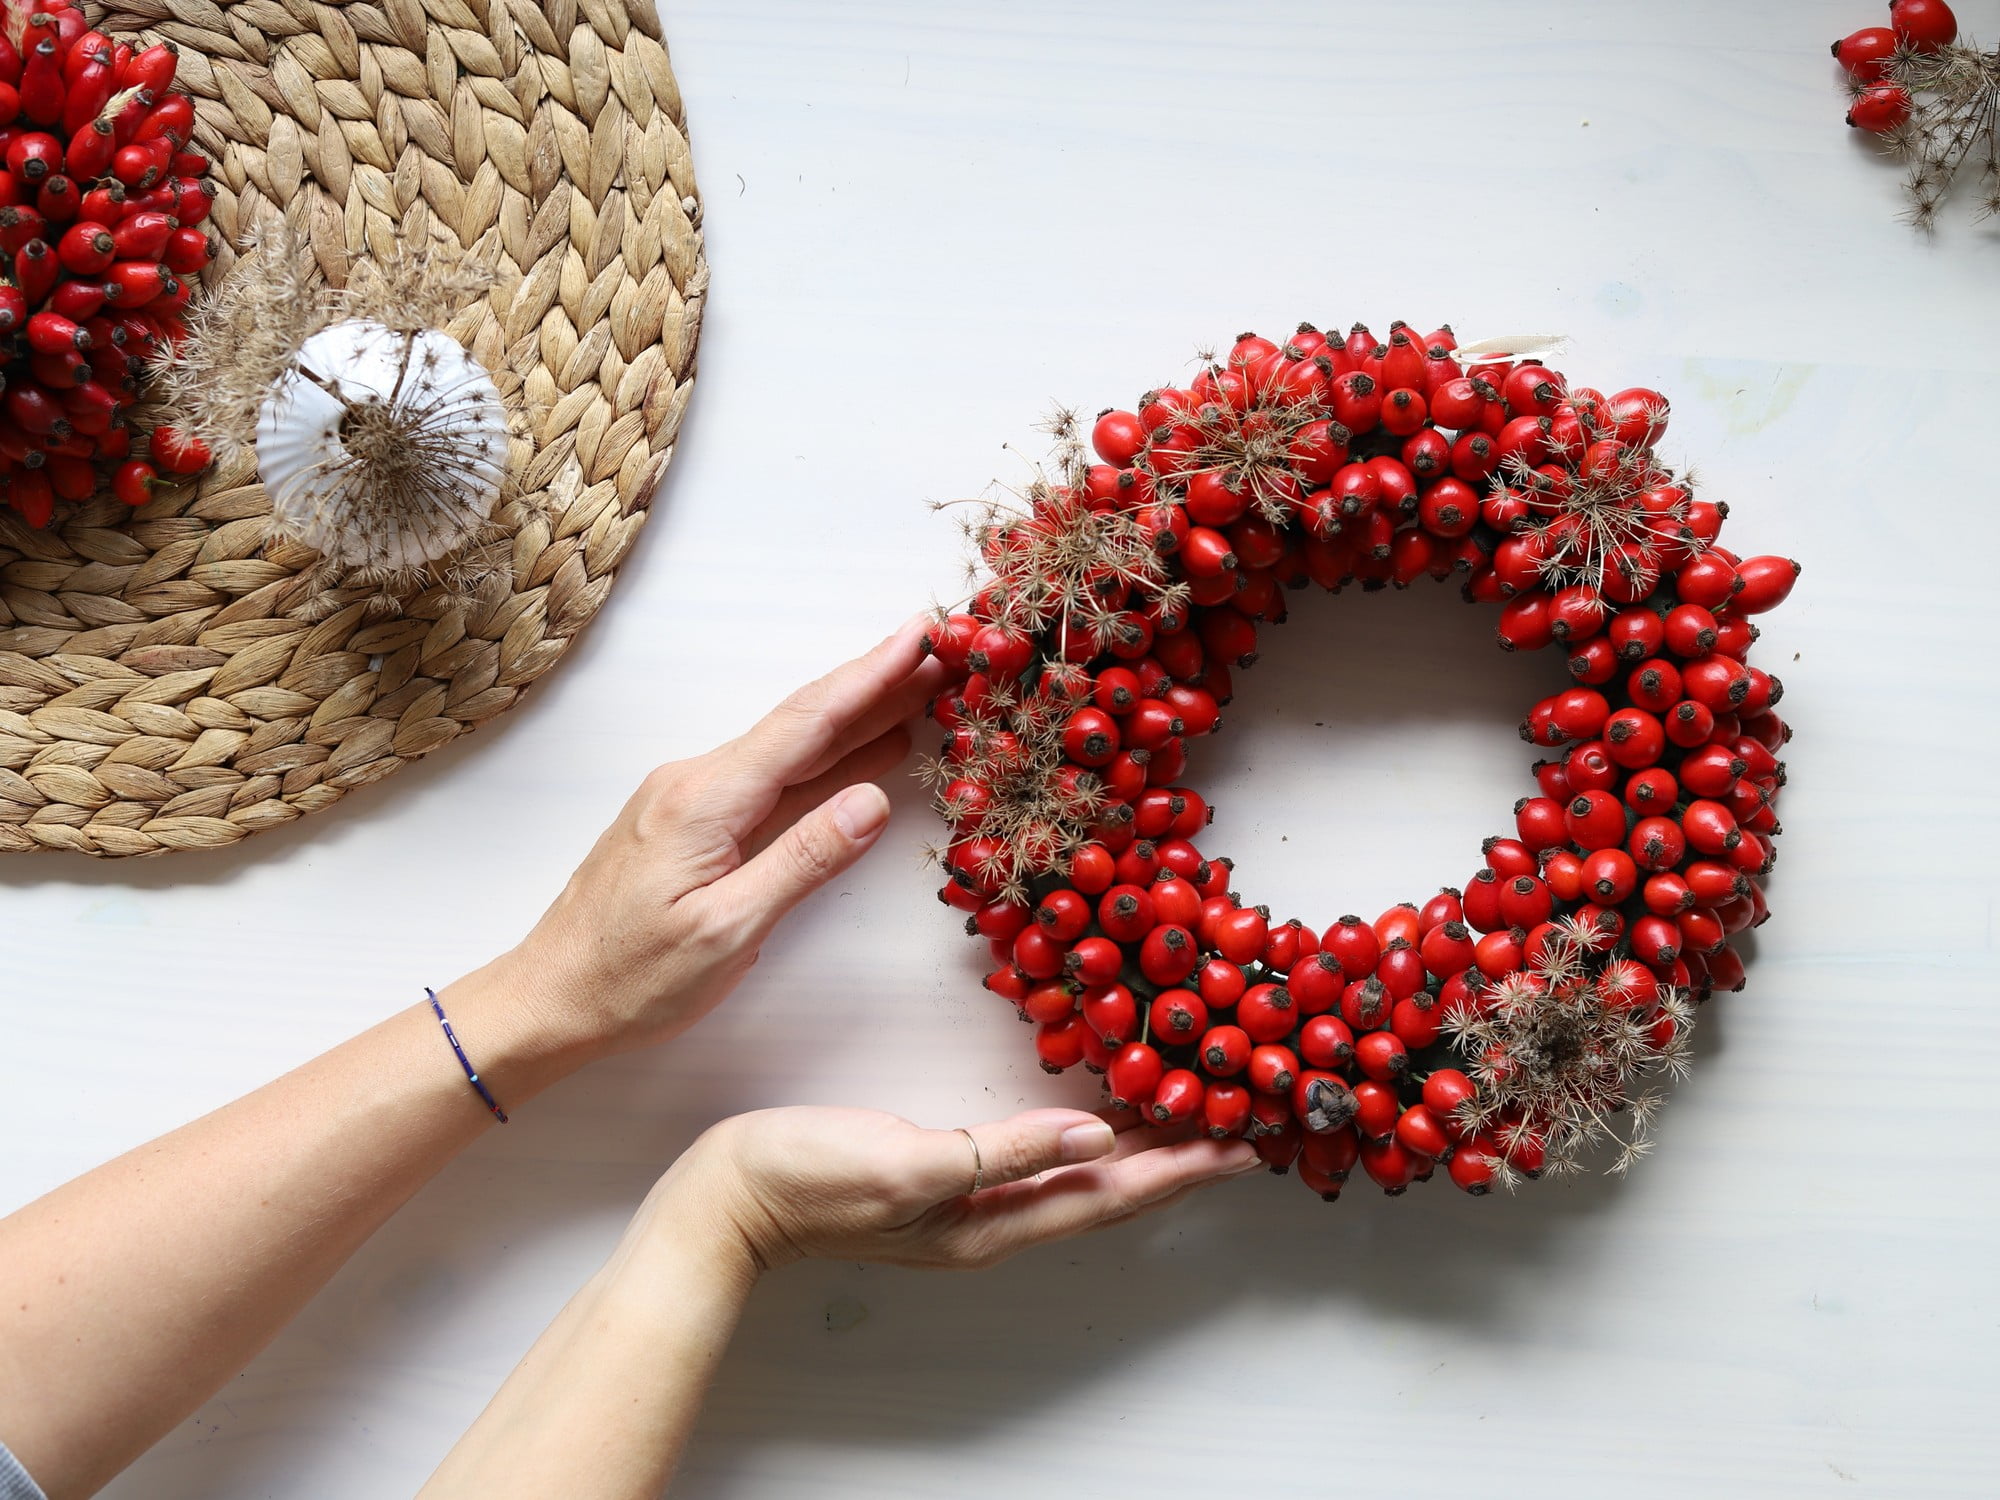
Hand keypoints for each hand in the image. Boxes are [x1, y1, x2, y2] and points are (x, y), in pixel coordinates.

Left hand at [475, 614, 948, 1060]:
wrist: (550, 999)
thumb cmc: (630, 980)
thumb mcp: (726, 931)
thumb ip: (801, 861)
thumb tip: (871, 803)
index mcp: (705, 800)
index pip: (806, 724)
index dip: (870, 677)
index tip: (920, 636)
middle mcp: (696, 783)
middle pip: (803, 723)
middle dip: (876, 686)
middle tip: (942, 654)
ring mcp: (693, 799)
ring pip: (791, 749)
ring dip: (856, 719)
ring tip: (920, 691)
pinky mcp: (694, 823)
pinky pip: (774, 778)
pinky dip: (826, 761)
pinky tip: (863, 756)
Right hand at [656, 1106, 1262, 1272]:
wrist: (724, 1200)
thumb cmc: (806, 1177)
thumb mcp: (911, 1160)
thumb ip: (1004, 1149)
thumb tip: (1096, 1136)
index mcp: (990, 1223)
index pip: (1111, 1198)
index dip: (1180, 1170)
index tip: (1243, 1145)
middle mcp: (990, 1220)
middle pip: (1106, 1194)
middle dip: (1176, 1161)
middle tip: (1238, 1125)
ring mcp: (965, 1203)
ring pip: (1075, 1176)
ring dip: (1136, 1151)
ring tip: (1188, 1116)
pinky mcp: (940, 1174)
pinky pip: (1035, 1157)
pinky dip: (1079, 1138)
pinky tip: (1091, 1114)